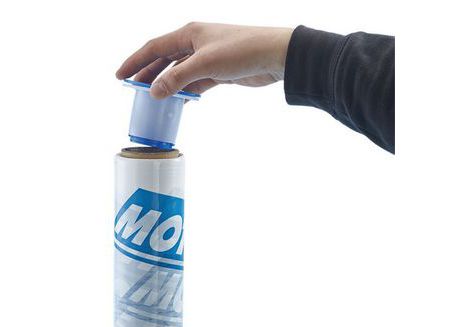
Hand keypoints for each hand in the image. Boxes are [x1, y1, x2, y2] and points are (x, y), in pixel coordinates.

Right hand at [116, 23, 292, 97]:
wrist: (273, 56)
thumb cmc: (241, 50)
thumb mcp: (205, 64)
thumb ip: (178, 78)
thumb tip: (154, 92)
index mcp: (189, 34)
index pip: (154, 48)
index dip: (136, 61)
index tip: (120, 75)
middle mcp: (196, 44)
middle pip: (165, 60)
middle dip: (148, 74)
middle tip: (133, 89)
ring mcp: (207, 58)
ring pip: (180, 73)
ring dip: (168, 85)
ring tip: (153, 98)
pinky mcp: (220, 73)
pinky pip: (196, 83)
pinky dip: (187, 92)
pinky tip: (180, 101)